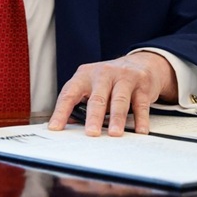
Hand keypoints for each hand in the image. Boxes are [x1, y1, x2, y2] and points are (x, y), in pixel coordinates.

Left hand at [47, 51, 177, 136]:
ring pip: (119, 100)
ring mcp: (123, 77)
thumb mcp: (92, 85)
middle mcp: (103, 73)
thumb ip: (80, 102)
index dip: (61, 111)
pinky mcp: (142, 84)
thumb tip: (68, 124)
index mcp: (85, 75)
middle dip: (93, 117)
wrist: (141, 62)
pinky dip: (140, 119)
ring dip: (116, 118)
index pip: (69, 94)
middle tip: (91, 133)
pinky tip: (139, 131)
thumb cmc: (111, 78)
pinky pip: (140, 104)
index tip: (55, 128)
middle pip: (97, 98)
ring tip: (114, 133)